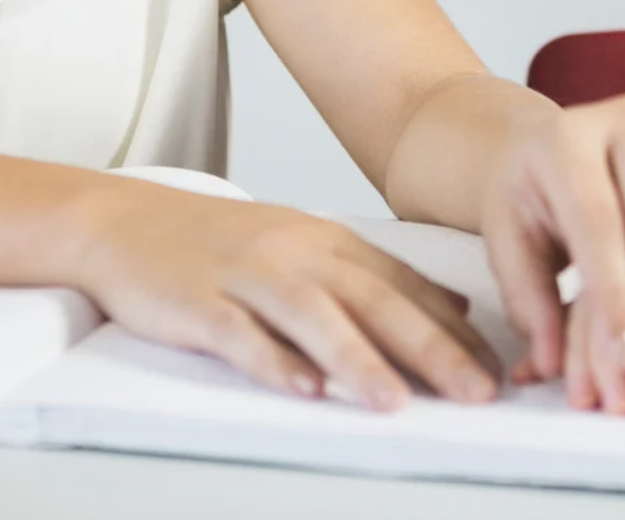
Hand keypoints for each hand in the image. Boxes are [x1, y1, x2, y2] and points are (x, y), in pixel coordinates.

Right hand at [75, 181, 500, 410]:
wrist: (124, 221)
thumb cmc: (220, 243)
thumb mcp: (307, 245)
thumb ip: (377, 276)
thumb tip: (454, 305)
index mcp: (327, 241)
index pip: (404, 287)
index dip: (456, 330)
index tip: (500, 368)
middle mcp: (295, 253)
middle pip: (374, 301)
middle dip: (432, 349)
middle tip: (478, 392)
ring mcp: (245, 275)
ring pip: (313, 317)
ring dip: (359, 360)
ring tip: (399, 402)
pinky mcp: (198, 301)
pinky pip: (240, 333)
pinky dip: (273, 361)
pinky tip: (302, 390)